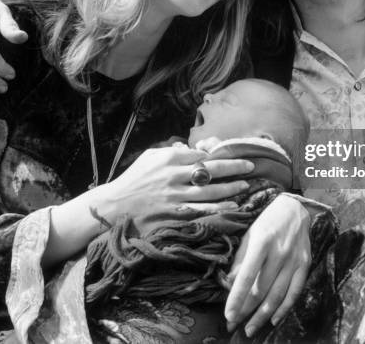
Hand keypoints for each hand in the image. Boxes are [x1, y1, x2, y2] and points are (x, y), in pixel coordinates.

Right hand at [99, 145, 255, 229]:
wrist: (114, 206)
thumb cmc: (134, 180)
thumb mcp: (150, 157)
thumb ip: (172, 151)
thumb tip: (192, 149)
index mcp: (169, 158)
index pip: (201, 153)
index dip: (220, 154)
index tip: (233, 154)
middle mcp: (175, 175)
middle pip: (211, 169)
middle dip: (234, 166)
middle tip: (251, 164)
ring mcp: (175, 195)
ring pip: (210, 190)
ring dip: (231, 187)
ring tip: (245, 184)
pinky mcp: (174, 213)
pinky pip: (201, 210)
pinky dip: (219, 208)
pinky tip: (233, 206)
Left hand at [224, 194, 310, 336]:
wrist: (296, 209)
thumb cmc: (268, 222)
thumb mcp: (250, 234)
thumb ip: (241, 259)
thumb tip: (229, 284)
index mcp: (262, 242)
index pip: (247, 275)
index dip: (237, 297)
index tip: (228, 315)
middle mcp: (279, 252)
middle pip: (261, 289)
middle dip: (246, 310)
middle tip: (234, 325)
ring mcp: (294, 260)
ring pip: (277, 295)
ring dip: (262, 315)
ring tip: (250, 329)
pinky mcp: (305, 265)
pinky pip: (294, 292)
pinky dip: (284, 308)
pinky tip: (273, 319)